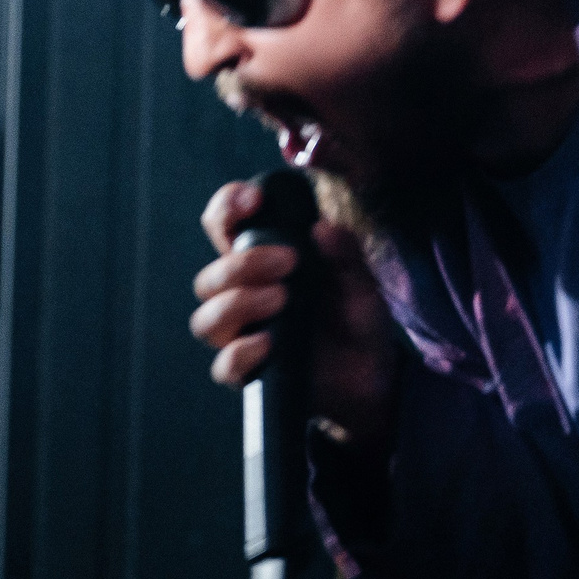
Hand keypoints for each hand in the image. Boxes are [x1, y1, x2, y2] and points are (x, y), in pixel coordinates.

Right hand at [191, 179, 399, 457]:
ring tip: (281, 299)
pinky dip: (240, 352)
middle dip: (242, 263)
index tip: (252, 199)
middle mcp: (240, 297)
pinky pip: (225, 366)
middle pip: (209, 277)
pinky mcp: (250, 375)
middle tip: (288, 260)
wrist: (372, 378)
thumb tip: (323, 228)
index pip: (222, 226)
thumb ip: (346, 255)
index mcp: (258, 263)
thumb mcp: (361, 283)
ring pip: (207, 318)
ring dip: (238, 303)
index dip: (225, 206)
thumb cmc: (355, 320)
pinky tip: (269, 344)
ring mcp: (241, 337)